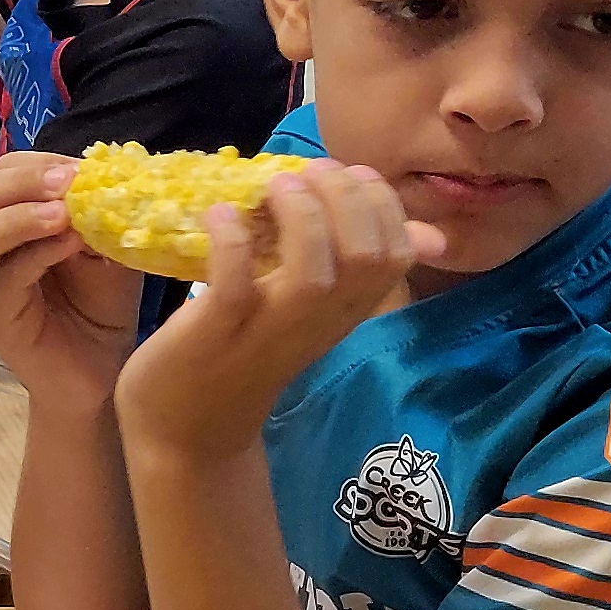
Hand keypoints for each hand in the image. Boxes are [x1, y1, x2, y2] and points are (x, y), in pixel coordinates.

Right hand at [0, 155, 143, 417]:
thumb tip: (98, 176)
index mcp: (11, 223)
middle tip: (68, 182)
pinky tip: (69, 246)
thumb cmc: (101, 307)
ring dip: (18, 216)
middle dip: (22, 181)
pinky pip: (3, 278)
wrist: (103, 371)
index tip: (84, 167)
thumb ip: (97, 212)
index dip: (40, 163)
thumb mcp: (106, 245)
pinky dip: (35, 254)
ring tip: (62, 213)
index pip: (3, 175)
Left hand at [115, 164, 445, 462]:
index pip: (396, 253)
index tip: (348, 173)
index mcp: (343, 310)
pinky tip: (219, 214)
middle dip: (345, 197)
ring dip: (300, 216)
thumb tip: (422, 230)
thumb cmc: (246, 358)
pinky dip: (231, 239)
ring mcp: (268, 330)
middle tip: (304, 173)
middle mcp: (317, 321)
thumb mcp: (311, 313)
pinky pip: (236, 284)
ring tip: (273, 187)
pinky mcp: (217, 335)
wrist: (187, 436)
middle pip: (368, 257)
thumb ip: (349, 271)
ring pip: (315, 273)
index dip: (381, 202)